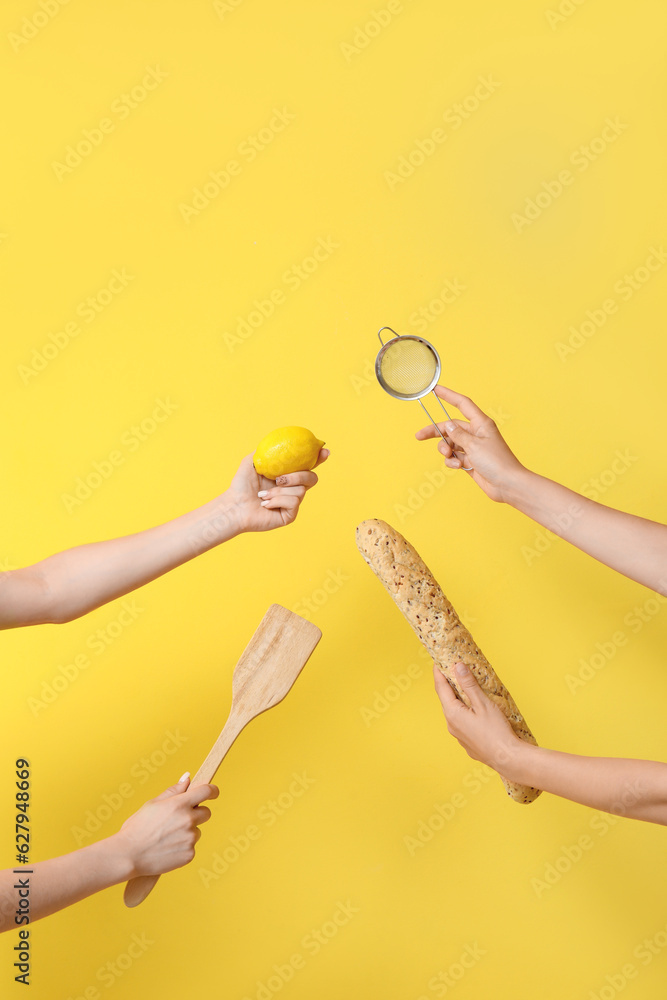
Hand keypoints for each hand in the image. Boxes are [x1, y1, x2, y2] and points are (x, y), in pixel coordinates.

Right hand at [114, 774, 218, 877]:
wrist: (128, 855)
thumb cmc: (137, 828)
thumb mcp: (152, 804)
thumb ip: (173, 791)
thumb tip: (188, 778)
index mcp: (179, 804)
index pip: (207, 791)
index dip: (213, 790)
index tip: (213, 792)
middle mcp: (188, 820)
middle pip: (206, 813)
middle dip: (197, 814)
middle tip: (179, 820)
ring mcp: (190, 838)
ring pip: (197, 831)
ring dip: (188, 832)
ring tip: (167, 837)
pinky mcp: (189, 855)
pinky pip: (191, 847)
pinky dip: (183, 847)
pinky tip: (167, 848)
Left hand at [226, 449, 328, 532]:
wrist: (234, 505)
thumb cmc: (241, 485)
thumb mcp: (253, 461)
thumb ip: (268, 450)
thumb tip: (280, 441)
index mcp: (287, 476)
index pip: (308, 466)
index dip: (319, 458)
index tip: (324, 451)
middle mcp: (293, 489)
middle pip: (312, 478)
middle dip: (297, 476)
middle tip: (278, 479)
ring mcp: (292, 503)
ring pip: (300, 491)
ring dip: (278, 491)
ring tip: (262, 494)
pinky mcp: (290, 515)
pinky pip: (294, 502)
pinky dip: (277, 500)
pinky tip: (265, 504)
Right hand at [415, 387, 525, 502]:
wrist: (506, 484)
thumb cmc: (497, 462)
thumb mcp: (474, 445)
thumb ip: (458, 434)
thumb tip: (447, 425)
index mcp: (481, 423)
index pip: (462, 404)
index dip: (449, 395)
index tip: (436, 389)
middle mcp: (476, 433)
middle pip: (450, 427)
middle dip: (436, 432)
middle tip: (420, 436)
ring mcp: (473, 448)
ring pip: (451, 444)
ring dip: (446, 450)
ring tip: (449, 456)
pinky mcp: (470, 461)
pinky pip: (455, 457)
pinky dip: (453, 462)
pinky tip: (459, 466)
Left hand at [433, 663, 523, 774]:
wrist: (508, 759)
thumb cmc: (497, 731)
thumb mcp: (483, 703)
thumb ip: (469, 684)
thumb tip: (457, 667)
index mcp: (452, 713)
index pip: (440, 687)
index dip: (438, 673)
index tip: (437, 661)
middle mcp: (451, 725)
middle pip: (447, 700)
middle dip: (449, 685)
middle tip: (453, 671)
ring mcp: (458, 735)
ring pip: (455, 712)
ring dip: (458, 700)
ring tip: (466, 688)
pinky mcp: (467, 743)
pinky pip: (462, 723)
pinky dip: (465, 712)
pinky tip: (476, 710)